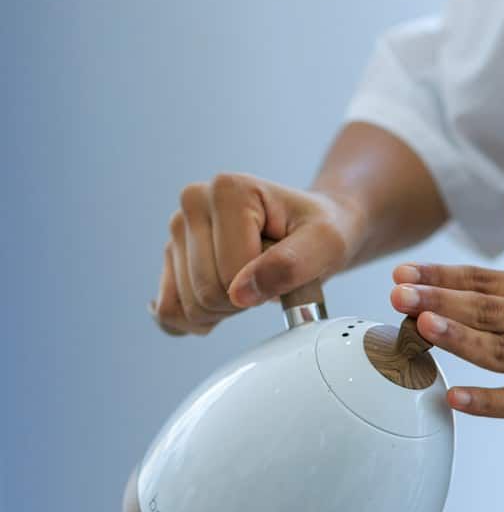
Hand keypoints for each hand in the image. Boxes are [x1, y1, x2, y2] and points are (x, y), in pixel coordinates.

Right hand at [150, 174, 367, 335]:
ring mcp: (178, 229)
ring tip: (251, 283)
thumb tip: (240, 293)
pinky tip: (221, 310)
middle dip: (242, 302)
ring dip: (225, 311)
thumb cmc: (322, 231)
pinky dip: (196, 322)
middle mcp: (194, 201)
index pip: (231, 274)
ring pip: (188, 306)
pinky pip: (168, 311)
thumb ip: (291, 265)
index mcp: (227, 189)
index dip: (263, 287)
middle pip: (204, 292)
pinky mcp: (172, 256)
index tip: (282, 266)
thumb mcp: (327, 244)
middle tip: (268, 279)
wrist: (314, 229)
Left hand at [390, 263, 503, 432]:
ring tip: (420, 328)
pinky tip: (457, 399)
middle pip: (490, 308)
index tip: (404, 273)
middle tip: (396, 294)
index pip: (489, 280)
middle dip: (439, 298)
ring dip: (459, 337)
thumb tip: (470, 302)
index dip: (443, 276)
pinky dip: (491, 400)